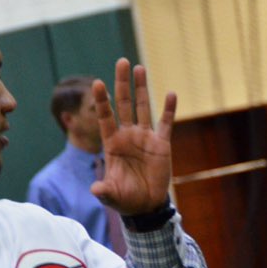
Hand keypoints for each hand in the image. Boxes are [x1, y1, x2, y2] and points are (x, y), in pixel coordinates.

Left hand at [91, 57, 176, 215]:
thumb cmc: (125, 199)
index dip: (102, 101)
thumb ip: (104, 190)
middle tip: (122, 62)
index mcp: (112, 143)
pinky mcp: (162, 144)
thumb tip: (95, 189)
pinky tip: (171, 94)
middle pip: (124, 104)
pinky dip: (169, 109)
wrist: (146, 205)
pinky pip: (165, 123)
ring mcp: (145, 138)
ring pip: (142, 107)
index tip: (98, 83)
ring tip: (139, 68)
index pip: (105, 117)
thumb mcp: (111, 196)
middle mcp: (127, 136)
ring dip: (141, 88)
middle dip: (122, 83)